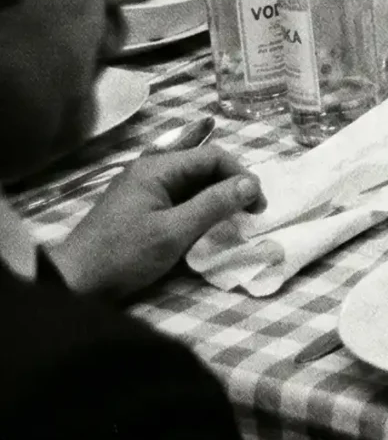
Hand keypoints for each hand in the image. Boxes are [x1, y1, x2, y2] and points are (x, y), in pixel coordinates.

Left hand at [49, 146, 262, 298]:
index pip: (212, 157)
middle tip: (250, 210)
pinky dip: (198, 200)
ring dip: (216, 192)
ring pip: (191, 179)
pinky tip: (207, 212)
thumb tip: (251, 185)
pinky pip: (178, 193)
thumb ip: (213, 205)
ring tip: (235, 212)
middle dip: (231, 182)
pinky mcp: (139, 206)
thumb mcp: (174, 232)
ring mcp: (142, 187)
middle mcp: (149, 170)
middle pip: (202, 164)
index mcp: (156, 169)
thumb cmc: (124, 255)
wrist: (76, 283)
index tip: (258, 205)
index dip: (241, 176)